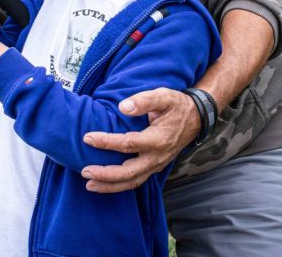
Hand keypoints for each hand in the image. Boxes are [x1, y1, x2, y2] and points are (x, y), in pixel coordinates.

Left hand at [81, 88, 199, 192]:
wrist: (196, 118)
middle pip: (128, 172)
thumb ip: (144, 100)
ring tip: (90, 185)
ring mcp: (156, 165)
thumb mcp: (163, 96)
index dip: (106, 142)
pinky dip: (119, 185)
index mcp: (158, 139)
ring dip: (110, 186)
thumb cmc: (176, 105)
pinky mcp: (154, 167)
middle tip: (84, 171)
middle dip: (105, 174)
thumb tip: (123, 107)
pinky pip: (136, 181)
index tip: (87, 138)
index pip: (128, 144)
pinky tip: (105, 184)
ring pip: (132, 182)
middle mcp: (157, 157)